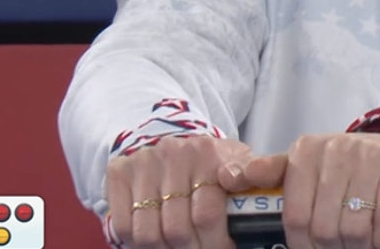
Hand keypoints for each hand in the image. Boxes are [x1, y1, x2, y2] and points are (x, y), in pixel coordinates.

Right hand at [107, 134, 252, 248]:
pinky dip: (137, 243)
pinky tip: (157, 240)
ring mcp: (144, 162)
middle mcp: (174, 154)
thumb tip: (260, 179)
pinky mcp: (119, 171)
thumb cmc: (212, 162)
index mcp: (209, 153)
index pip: (208, 215)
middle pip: (177, 229)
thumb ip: (251, 175)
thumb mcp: (238, 163)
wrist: (176, 141)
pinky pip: (123, 226)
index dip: (216, 244)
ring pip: (148, 233)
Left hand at [224, 132, 379, 248]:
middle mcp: (335, 149)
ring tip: (359, 245)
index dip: (302, 246)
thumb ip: (270, 174)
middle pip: (324, 228)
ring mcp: (369, 156)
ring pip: (353, 228)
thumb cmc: (340, 165)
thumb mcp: (304, 166)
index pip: (294, 217)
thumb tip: (227, 178)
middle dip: (332, 248)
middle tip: (338, 248)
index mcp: (305, 152)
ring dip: (357, 247)